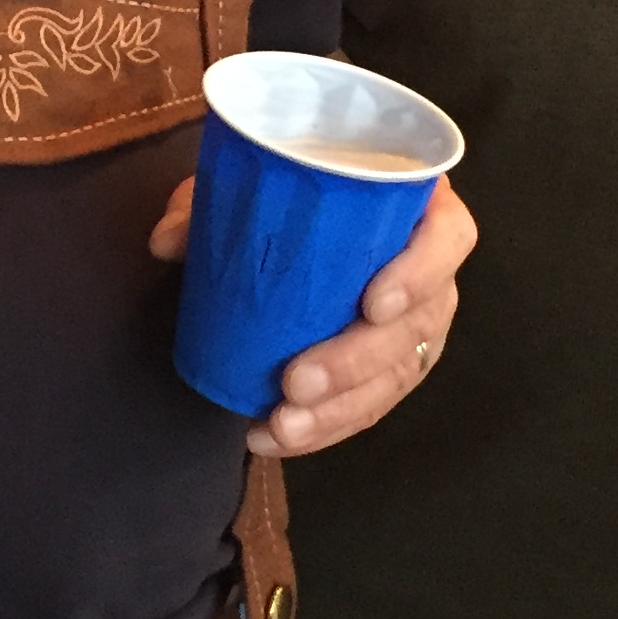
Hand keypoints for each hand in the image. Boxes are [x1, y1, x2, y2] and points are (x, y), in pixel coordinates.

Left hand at [146, 170, 475, 455]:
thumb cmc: (291, 186)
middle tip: (296, 381)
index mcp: (418, 206)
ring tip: (282, 426)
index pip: (449, 238)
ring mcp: (417, 323)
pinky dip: (324, 426)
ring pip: (396, 376)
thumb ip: (209, 201)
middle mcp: (430, 269)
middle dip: (356, 363)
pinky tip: (274, 438)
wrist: (298, 214)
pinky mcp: (390, 365)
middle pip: (420, 324)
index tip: (371, 304)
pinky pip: (369, 404)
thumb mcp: (249, 180)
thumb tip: (168, 242)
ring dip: (339, 410)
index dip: (419, 274)